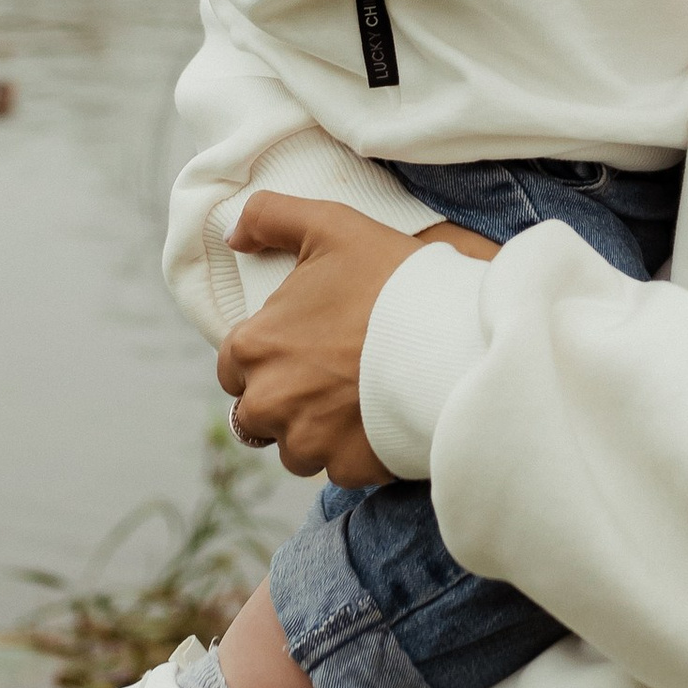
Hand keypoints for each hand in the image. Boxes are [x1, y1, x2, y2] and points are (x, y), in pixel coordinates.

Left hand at [218, 195, 496, 481]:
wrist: (454, 334)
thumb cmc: (390, 277)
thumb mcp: (330, 226)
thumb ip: (270, 217)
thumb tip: (233, 235)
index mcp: (253, 348)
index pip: (234, 367)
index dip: (267, 355)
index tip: (303, 346)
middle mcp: (267, 404)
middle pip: (257, 415)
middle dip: (285, 400)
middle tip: (330, 375)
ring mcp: (307, 443)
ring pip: (296, 448)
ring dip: (316, 432)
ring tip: (357, 400)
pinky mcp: (347, 469)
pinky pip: (339, 468)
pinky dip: (355, 451)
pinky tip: (382, 420)